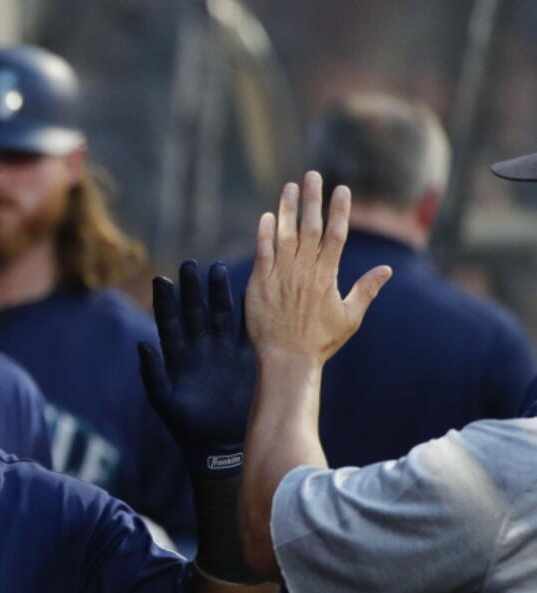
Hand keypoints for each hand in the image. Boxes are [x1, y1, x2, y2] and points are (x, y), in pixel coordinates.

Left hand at [139, 260, 254, 475]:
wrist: (220, 444)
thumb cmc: (187, 426)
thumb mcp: (165, 401)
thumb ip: (153, 373)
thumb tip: (142, 344)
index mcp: (178, 357)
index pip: (169, 322)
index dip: (164, 302)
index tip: (160, 279)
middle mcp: (200, 349)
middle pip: (194, 312)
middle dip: (191, 289)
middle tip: (188, 264)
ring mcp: (223, 351)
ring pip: (220, 315)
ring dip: (218, 293)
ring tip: (216, 268)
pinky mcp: (245, 359)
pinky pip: (246, 330)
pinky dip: (247, 312)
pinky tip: (249, 290)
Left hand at [245, 171, 390, 365]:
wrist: (287, 360)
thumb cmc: (319, 342)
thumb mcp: (349, 317)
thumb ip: (366, 290)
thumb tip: (388, 270)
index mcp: (327, 277)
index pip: (336, 235)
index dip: (339, 210)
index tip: (342, 189)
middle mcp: (305, 272)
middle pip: (311, 228)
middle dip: (313, 199)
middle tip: (312, 175)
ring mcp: (282, 277)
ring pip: (286, 236)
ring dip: (288, 209)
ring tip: (290, 186)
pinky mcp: (260, 284)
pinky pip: (263, 254)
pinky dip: (264, 235)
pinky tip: (266, 216)